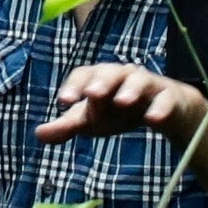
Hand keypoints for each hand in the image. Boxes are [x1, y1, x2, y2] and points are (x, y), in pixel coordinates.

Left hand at [38, 60, 206, 149]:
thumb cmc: (119, 112)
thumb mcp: (92, 121)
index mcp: (100, 79)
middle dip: (101, 82)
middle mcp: (123, 76)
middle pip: (111, 72)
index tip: (64, 102)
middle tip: (91, 95)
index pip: (84, 75)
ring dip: (130, 89)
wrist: (163, 112)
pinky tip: (153, 119)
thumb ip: (67, 126)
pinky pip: (165, 99)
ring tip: (122, 102)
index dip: (74, 86)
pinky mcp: (168, 96)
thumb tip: (38, 134)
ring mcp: (148, 84)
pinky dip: (160, 107)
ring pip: (139, 80)